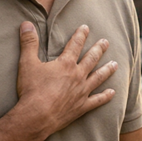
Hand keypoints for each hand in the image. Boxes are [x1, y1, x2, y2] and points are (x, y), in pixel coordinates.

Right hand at [14, 23, 117, 138]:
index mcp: (65, 64)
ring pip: (98, 77)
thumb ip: (28, 43)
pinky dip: (105, 96)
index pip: (75, 45)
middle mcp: (77, 76)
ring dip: (107, 70)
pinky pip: (97, 100)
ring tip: (115, 64)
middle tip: (106, 42)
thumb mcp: (26, 63)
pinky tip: (112, 92)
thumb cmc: (31, 90)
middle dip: (99, 49)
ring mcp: (82, 92)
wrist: (36, 116)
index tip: (86, 27)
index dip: (80, 35)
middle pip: (91, 59)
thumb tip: (26, 24)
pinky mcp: (82, 106)